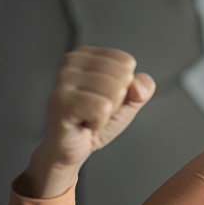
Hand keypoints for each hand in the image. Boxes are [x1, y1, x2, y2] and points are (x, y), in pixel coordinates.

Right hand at [19, 46, 155, 196]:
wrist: (70, 149)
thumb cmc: (93, 121)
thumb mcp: (127, 102)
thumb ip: (142, 88)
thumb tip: (138, 85)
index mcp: (85, 55)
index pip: (126, 61)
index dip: (124, 87)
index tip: (103, 98)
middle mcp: (70, 62)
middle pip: (122, 75)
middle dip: (115, 101)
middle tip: (94, 109)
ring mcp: (63, 80)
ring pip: (113, 91)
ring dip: (106, 112)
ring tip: (88, 115)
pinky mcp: (61, 101)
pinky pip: (102, 108)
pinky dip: (98, 122)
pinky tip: (83, 122)